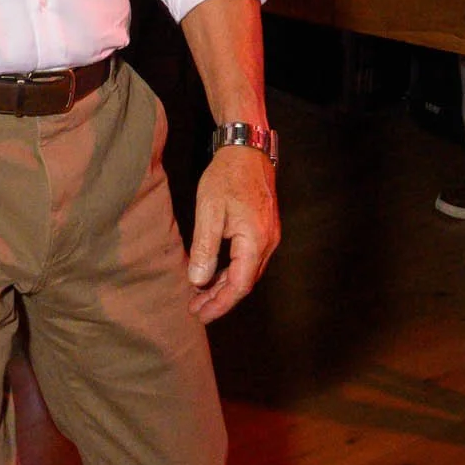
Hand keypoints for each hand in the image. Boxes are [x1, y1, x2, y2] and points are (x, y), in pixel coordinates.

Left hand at [186, 145, 278, 321]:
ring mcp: (268, 237)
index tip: (199, 313)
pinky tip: (214, 274)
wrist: (247, 151)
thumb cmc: (227, 177)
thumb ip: (205, 248)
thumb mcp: (209, 211)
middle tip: (196, 309)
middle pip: (244, 283)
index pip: (239, 285)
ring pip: (247, 272)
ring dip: (224, 287)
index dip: (219, 303)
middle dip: (219, 299)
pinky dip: (231, 271)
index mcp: (256, 241)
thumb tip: (198, 280)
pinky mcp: (263, 230)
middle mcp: (268, 243)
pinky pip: (248, 260)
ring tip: (200, 296)